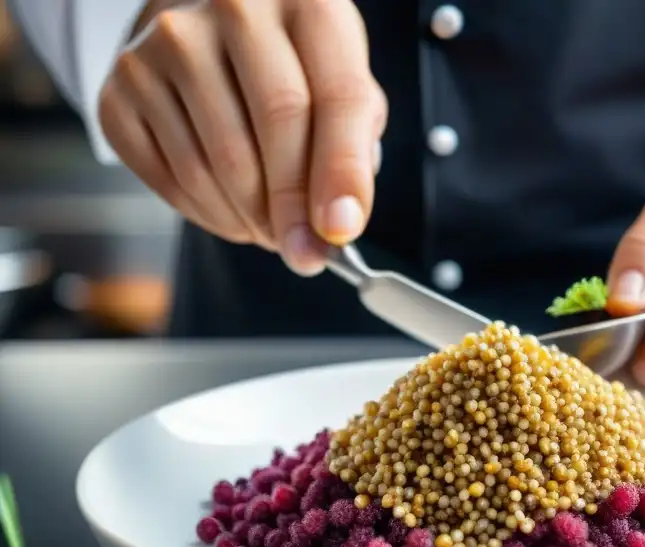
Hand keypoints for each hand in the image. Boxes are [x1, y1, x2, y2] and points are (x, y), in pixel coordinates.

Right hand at [99, 0, 387, 274]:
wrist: (210, 23)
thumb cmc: (291, 61)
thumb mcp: (338, 79)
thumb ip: (352, 143)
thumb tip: (336, 222)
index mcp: (307, 1)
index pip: (336, 97)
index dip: (341, 173)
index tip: (340, 232)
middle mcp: (233, 8)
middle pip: (275, 127)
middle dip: (294, 209)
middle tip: (307, 254)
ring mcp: (167, 43)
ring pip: (218, 162)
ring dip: (252, 219)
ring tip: (273, 232)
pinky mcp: (122, 83)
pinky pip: (171, 177)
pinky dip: (209, 215)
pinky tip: (233, 215)